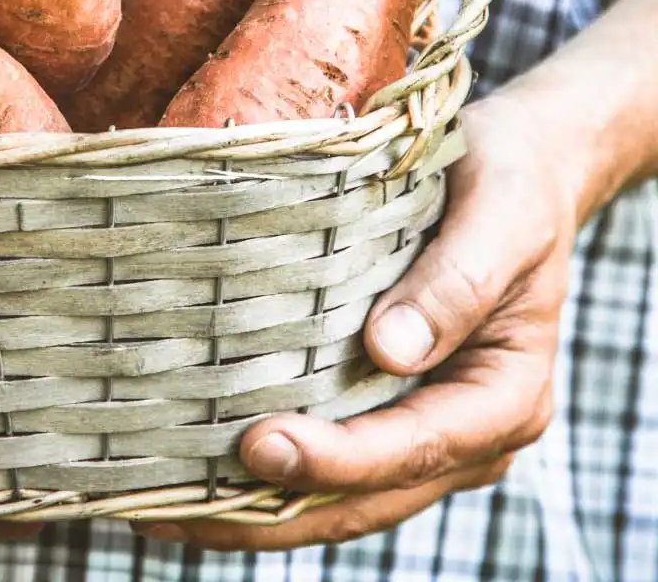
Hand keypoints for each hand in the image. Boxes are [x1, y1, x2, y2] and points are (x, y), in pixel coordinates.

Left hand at [138, 91, 575, 550]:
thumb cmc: (510, 185)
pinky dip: (268, 468)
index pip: (415, 448)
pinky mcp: (380, 402)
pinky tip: (198, 466)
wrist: (514, 170)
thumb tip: (388, 353)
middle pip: (366, 496)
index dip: (338, 460)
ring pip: (337, 493)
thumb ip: (456, 284)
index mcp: (504, 397)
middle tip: (175, 505)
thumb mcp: (501, 219)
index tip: (260, 447)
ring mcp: (419, 425)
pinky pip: (325, 449)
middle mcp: (463, 430)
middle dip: (274, 508)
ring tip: (164, 507)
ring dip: (256, 506)